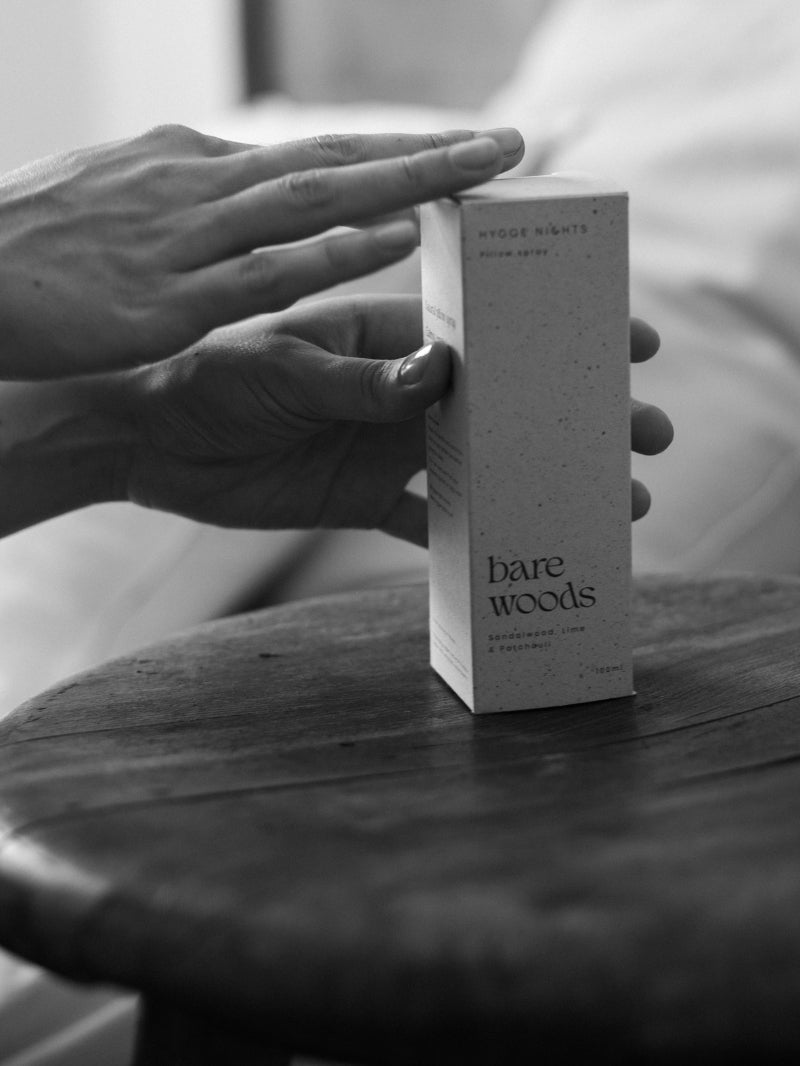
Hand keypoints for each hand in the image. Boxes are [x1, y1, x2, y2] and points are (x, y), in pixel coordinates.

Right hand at [0, 124, 522, 379]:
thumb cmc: (29, 247)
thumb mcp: (116, 202)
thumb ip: (184, 199)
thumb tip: (235, 189)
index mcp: (187, 163)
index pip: (308, 153)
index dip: (386, 151)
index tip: (452, 150)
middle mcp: (198, 183)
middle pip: (333, 158)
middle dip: (425, 149)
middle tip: (508, 141)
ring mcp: (187, 237)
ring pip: (317, 197)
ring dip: (405, 180)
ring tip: (482, 169)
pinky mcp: (170, 298)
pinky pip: (267, 268)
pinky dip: (335, 250)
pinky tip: (395, 240)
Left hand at [121, 297, 672, 544]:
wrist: (153, 439)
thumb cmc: (209, 378)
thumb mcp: (284, 369)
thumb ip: (360, 377)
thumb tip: (440, 374)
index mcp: (392, 336)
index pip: (493, 331)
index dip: (561, 335)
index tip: (631, 341)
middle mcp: (405, 389)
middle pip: (511, 403)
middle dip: (581, 416)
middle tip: (652, 434)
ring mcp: (391, 446)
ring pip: (488, 464)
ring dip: (546, 479)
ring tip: (614, 501)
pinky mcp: (366, 499)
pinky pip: (431, 520)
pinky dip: (472, 534)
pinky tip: (521, 548)